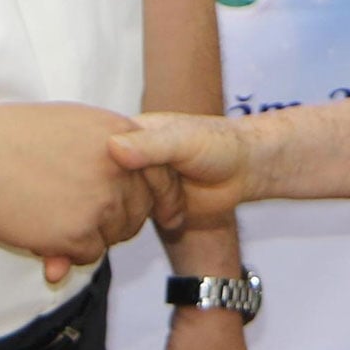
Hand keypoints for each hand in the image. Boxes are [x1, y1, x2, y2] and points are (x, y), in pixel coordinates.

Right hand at [0, 102, 179, 280]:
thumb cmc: (11, 137)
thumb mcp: (75, 124)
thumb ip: (110, 148)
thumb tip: (130, 166)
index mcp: (123, 135)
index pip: (162, 176)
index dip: (162, 199)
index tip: (167, 216)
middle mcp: (120, 168)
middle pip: (138, 211)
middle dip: (115, 220)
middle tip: (77, 213)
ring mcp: (102, 202)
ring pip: (113, 235)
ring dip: (88, 235)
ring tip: (50, 215)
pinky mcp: (79, 234)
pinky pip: (88, 255)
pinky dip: (67, 252)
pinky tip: (41, 231)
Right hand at [108, 113, 252, 228]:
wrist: (244, 170)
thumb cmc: (217, 144)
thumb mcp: (183, 140)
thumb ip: (150, 145)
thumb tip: (112, 147)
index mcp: (131, 130)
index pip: (105, 153)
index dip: (128, 165)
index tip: (158, 164)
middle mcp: (131, 156)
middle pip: (118, 183)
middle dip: (151, 187)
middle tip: (178, 177)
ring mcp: (140, 182)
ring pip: (129, 204)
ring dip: (158, 203)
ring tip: (182, 190)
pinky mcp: (151, 204)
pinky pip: (141, 219)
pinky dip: (163, 216)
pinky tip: (179, 208)